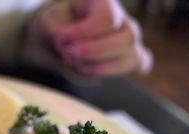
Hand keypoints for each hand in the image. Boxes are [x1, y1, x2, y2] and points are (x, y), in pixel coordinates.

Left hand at [35, 0, 152, 76]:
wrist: (59, 36)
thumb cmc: (56, 24)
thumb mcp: (48, 21)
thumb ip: (56, 30)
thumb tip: (68, 45)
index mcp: (104, 1)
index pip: (107, 19)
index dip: (83, 33)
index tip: (60, 40)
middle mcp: (122, 17)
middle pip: (128, 38)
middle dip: (93, 52)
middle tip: (68, 54)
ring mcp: (128, 37)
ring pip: (133, 55)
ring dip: (99, 66)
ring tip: (75, 63)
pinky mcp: (130, 54)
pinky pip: (140, 64)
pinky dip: (115, 71)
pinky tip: (91, 70)